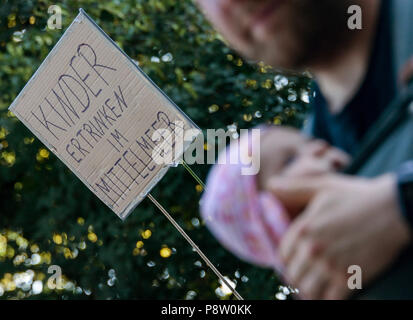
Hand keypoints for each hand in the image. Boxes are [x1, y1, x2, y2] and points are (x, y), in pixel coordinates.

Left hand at [267, 174, 410, 299]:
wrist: (393, 209)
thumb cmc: (357, 196)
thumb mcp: (322, 187)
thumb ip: (293, 189)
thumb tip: (270, 185)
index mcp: (304, 229)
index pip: (283, 255)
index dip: (288, 260)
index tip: (295, 262)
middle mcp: (313, 249)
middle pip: (292, 275)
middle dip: (297, 276)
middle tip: (306, 276)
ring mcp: (331, 265)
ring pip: (307, 290)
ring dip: (309, 290)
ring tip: (316, 286)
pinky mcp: (349, 278)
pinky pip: (329, 299)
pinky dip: (327, 298)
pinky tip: (331, 292)